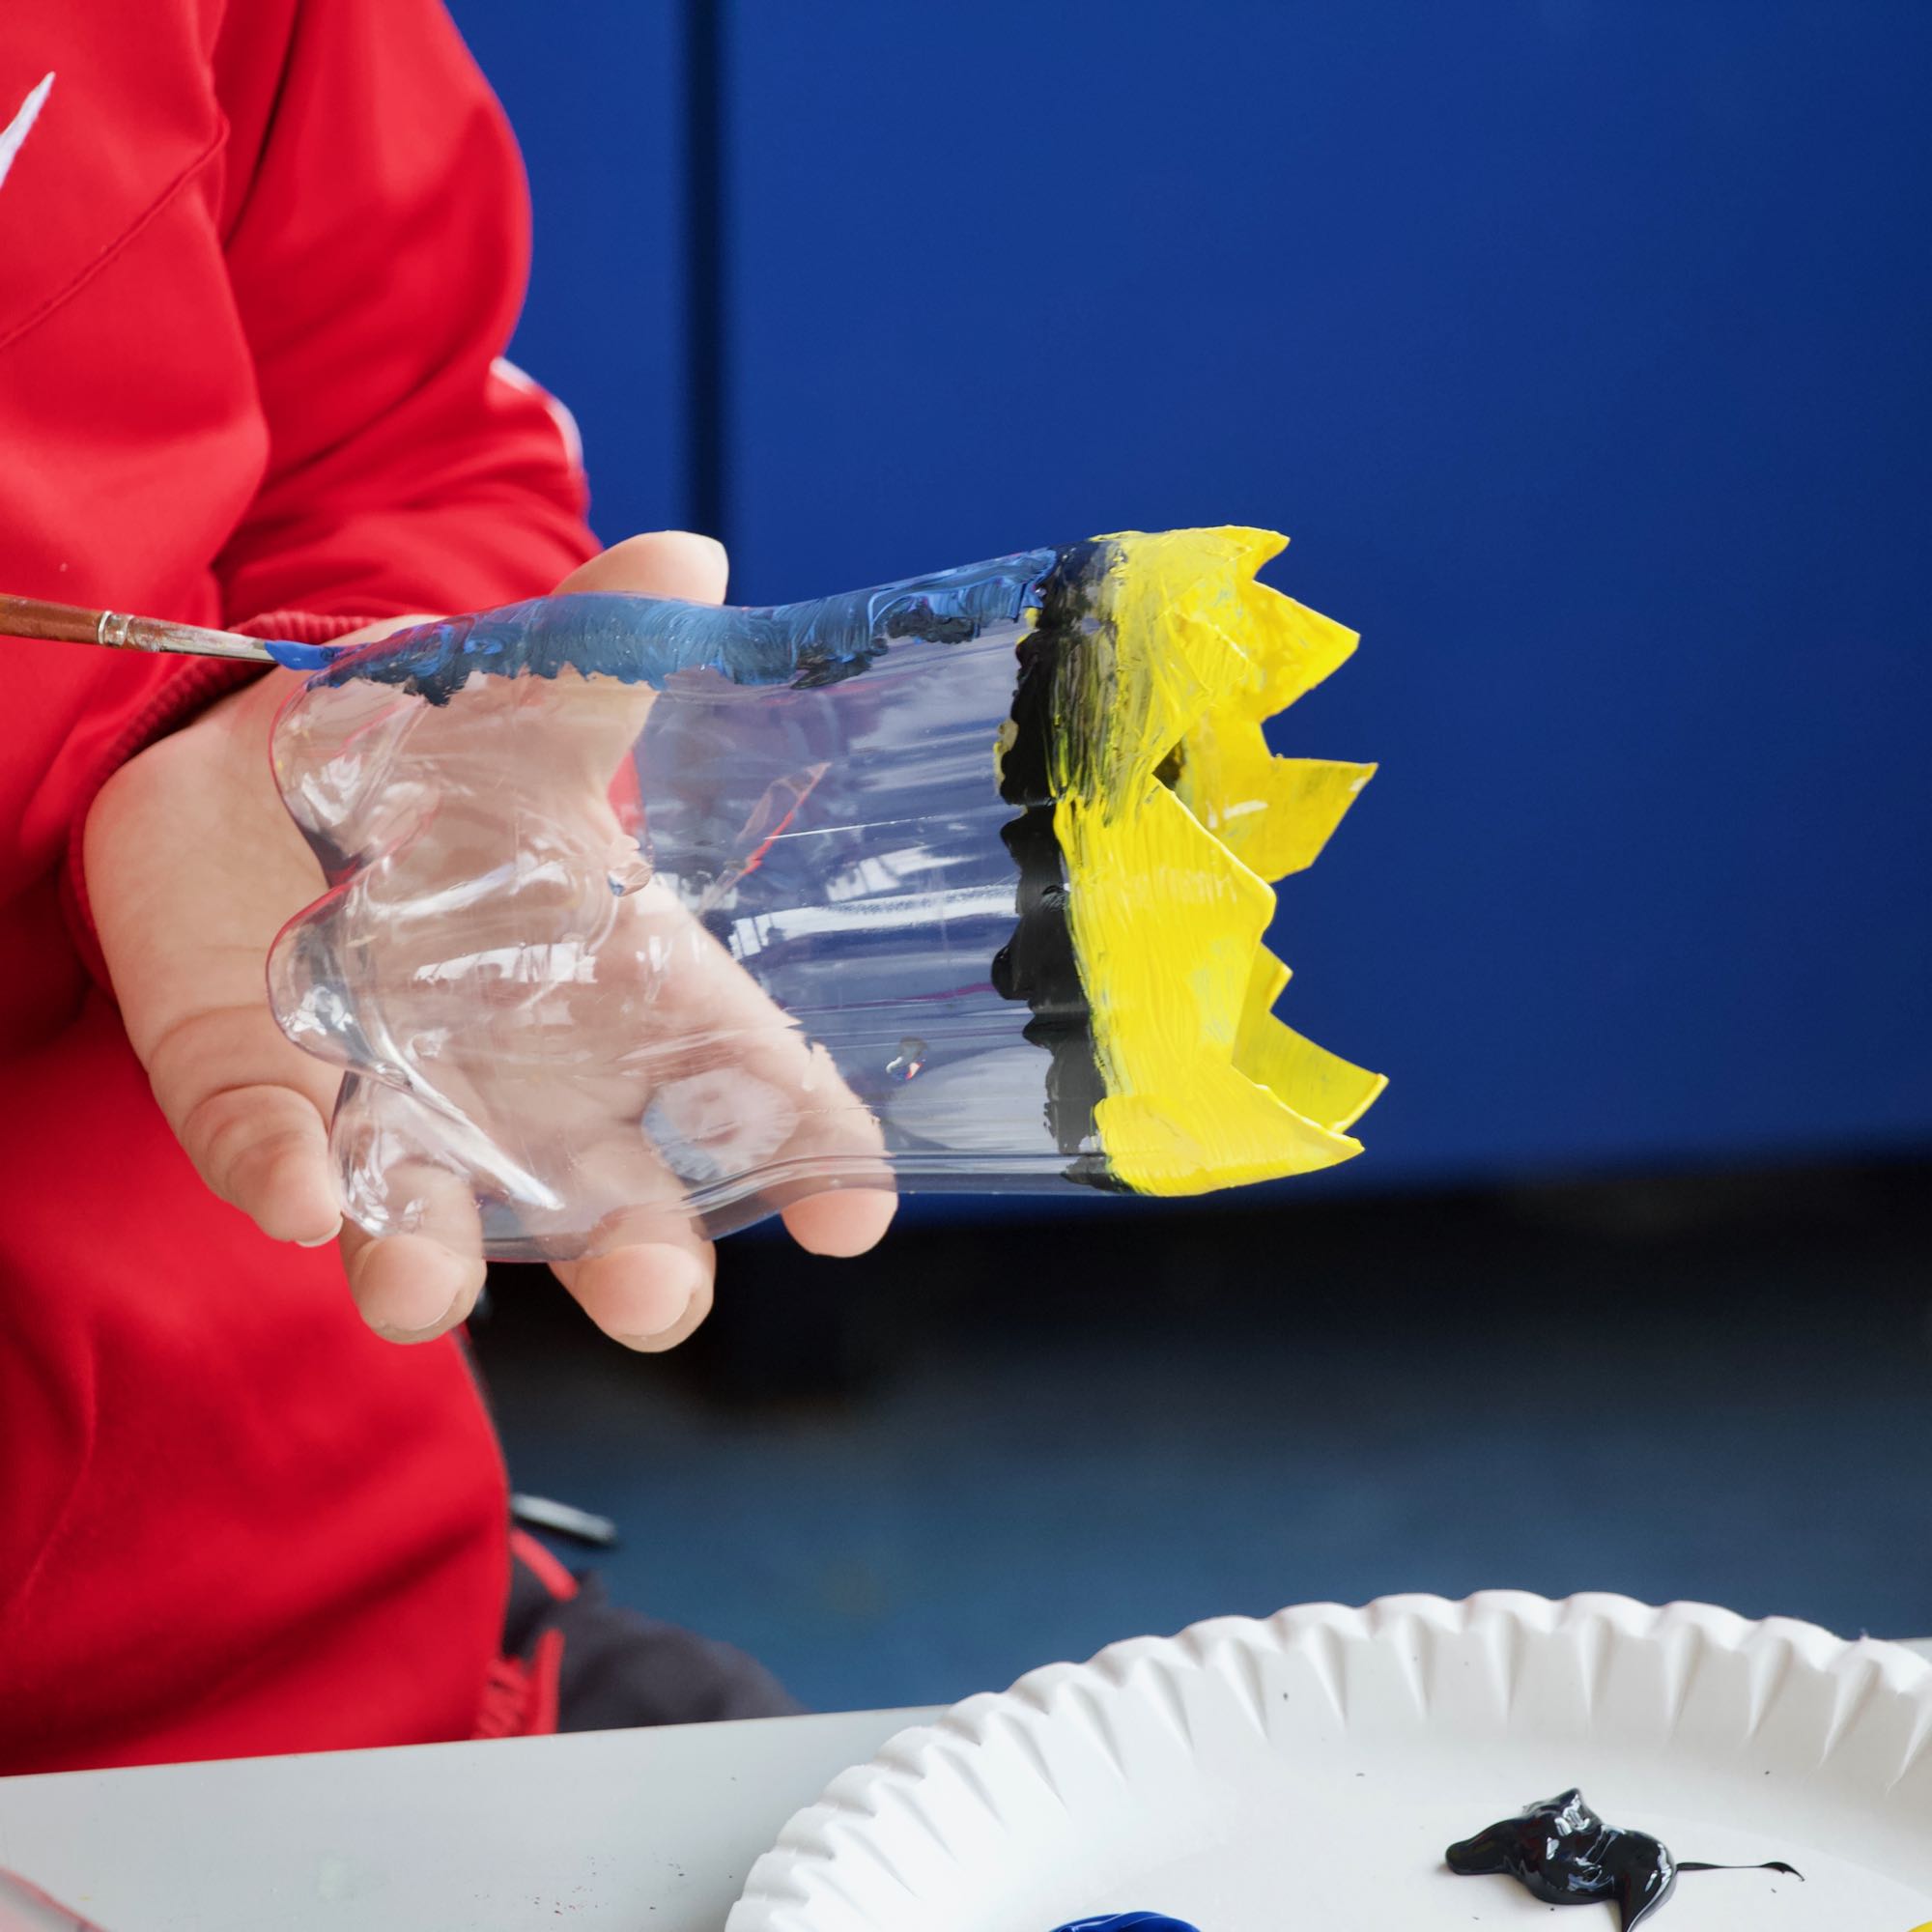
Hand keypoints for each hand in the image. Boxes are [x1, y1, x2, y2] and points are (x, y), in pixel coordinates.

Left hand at [86, 533, 895, 1347]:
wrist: (252, 785)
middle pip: (609, 1197)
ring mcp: (398, 1106)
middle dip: (638, 1254)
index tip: (857, 1212)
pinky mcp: (266, 1104)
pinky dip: (287, 1179)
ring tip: (421, 1296)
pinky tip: (297, 1194)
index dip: (809, 1150)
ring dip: (435, 1261)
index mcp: (621, 990)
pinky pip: (279, 1158)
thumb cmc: (433, 774)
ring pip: (436, 1216)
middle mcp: (529, 1082)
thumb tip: (694, 554)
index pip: (743, 1081)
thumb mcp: (517, 709)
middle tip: (663, 1299)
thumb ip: (602, 654)